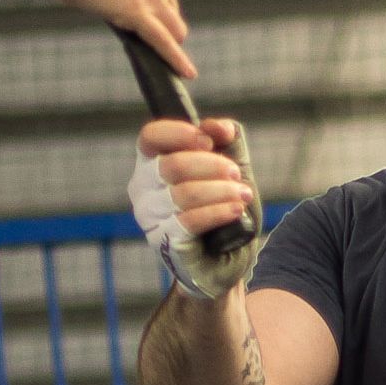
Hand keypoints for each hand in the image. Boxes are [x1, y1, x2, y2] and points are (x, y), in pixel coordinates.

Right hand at [0, 0, 193, 76]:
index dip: (153, 0)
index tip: (140, 8)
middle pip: (171, 9)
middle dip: (156, 19)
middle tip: (139, 29)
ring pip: (174, 28)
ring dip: (169, 41)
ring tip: (165, 58)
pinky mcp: (139, 12)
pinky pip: (164, 42)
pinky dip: (177, 60)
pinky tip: (187, 73)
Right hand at [128, 117, 260, 297]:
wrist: (225, 257)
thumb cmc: (222, 206)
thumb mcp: (229, 167)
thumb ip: (225, 141)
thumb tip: (219, 127)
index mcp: (152, 162)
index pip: (151, 137)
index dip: (179, 133)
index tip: (208, 140)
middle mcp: (142, 188)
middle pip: (171, 165)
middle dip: (211, 165)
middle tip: (235, 174)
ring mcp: (149, 217)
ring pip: (183, 193)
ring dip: (220, 191)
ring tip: (242, 194)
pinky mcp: (163, 241)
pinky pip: (189, 220)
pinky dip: (217, 211)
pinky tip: (235, 209)